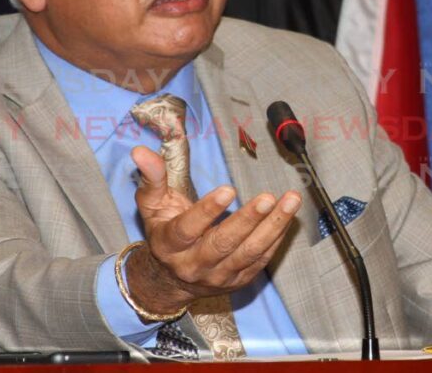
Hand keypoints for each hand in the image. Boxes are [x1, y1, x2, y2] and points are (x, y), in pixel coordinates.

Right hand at [124, 145, 301, 316]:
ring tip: (290, 201)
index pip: (188, 230)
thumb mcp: (152, 204)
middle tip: (268, 197)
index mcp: (170, 245)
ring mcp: (218, 276)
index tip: (228, 189)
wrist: (170, 279)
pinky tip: (288, 217)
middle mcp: (194, 265)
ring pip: (248, 253)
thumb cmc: (164, 231)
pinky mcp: (238, 281)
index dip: (207, 211)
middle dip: (248, 220)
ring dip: (273, 227)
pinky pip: (261, 260)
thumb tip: (140, 151)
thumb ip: (151, 177)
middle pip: (223, 244)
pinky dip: (276, 238)